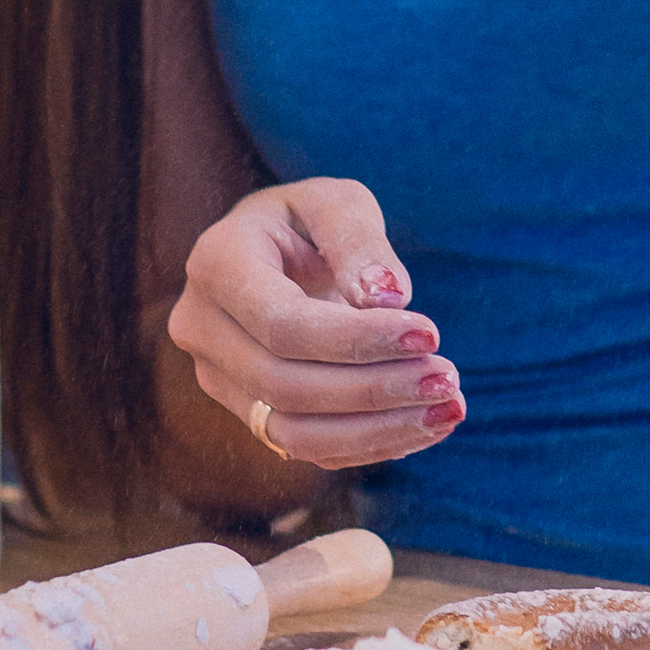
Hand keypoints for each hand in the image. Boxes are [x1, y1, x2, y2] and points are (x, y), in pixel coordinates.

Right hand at [168, 178, 464, 469]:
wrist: (274, 254)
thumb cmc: (309, 221)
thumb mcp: (336, 202)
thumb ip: (358, 240)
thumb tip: (388, 297)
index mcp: (216, 264)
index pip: (283, 324)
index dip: (357, 340)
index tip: (429, 335)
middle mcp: (201, 328)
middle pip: (285, 385)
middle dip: (374, 388)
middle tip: (448, 379)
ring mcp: (217, 377)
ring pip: (290, 432)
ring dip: (376, 430)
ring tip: (447, 411)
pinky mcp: (246, 411)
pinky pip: (304, 447)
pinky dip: (368, 444)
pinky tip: (424, 426)